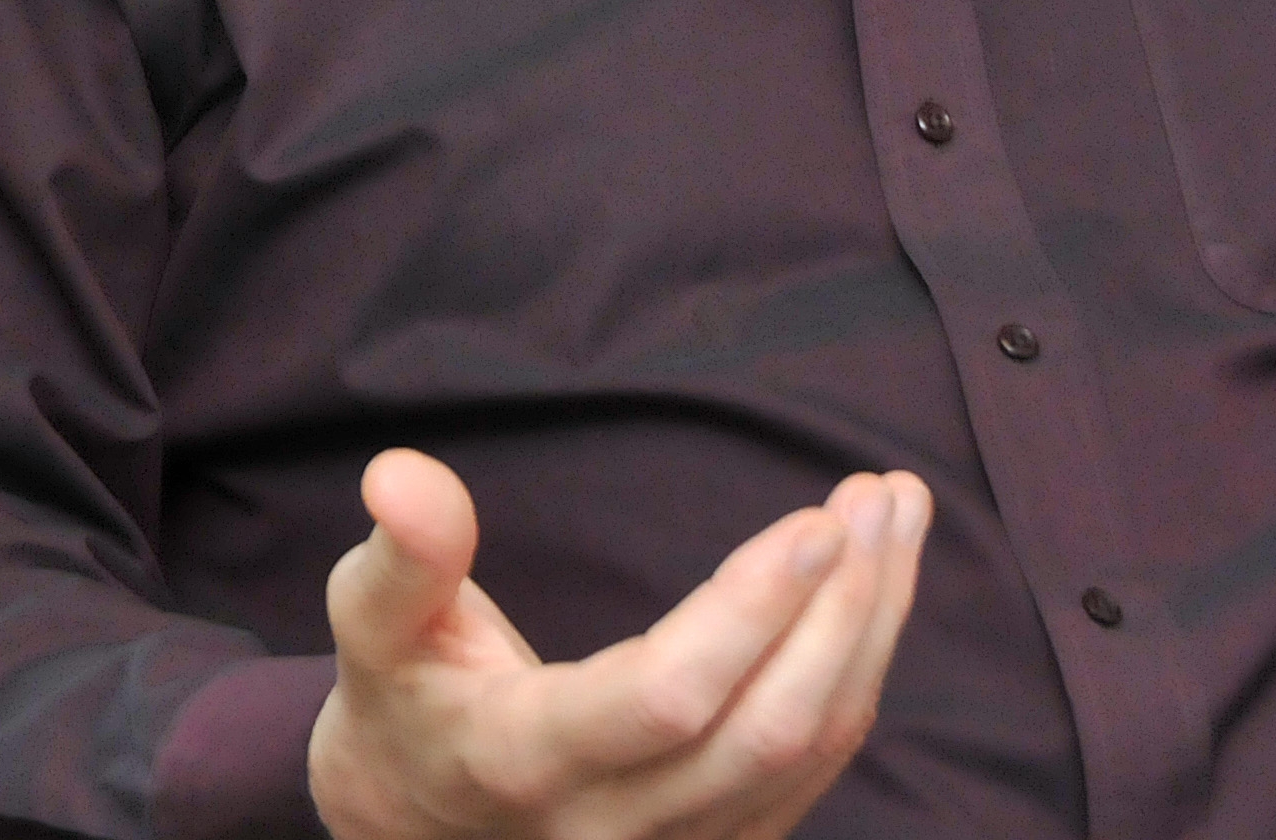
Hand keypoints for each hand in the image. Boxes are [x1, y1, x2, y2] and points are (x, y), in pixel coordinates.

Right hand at [308, 448, 931, 839]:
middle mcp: (612, 829)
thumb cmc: (405, 705)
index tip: (818, 520)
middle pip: (764, 730)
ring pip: (807, 751)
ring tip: (899, 511)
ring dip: (871, 626)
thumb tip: (399, 472)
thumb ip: (402, 559)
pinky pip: (813, 770)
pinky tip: (879, 584)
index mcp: (526, 763)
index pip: (665, 698)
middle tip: (880, 492)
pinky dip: (861, 672)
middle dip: (842, 607)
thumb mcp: (376, 632)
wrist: (419, 827)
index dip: (751, 613)